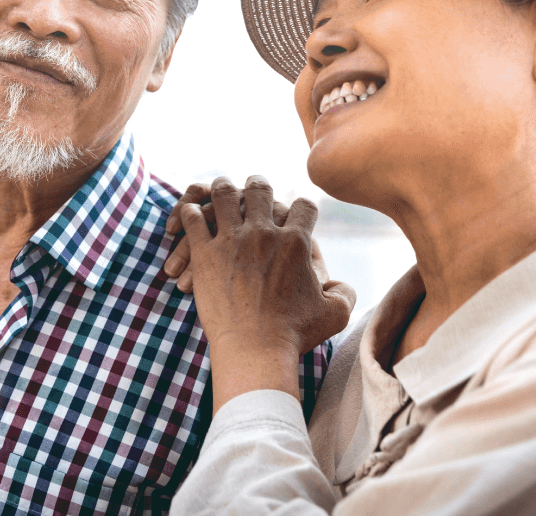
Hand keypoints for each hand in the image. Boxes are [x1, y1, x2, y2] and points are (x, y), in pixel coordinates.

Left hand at [179, 176, 355, 408]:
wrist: (255, 351)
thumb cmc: (294, 335)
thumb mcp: (334, 314)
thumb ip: (344, 293)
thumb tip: (341, 286)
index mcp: (296, 242)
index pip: (304, 206)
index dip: (302, 207)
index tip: (296, 212)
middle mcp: (264, 233)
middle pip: (260, 189)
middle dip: (258, 185)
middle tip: (254, 186)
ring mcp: (232, 240)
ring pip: (225, 195)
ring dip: (222, 189)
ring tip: (220, 188)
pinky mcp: (205, 254)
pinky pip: (194, 219)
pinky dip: (190, 212)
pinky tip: (190, 212)